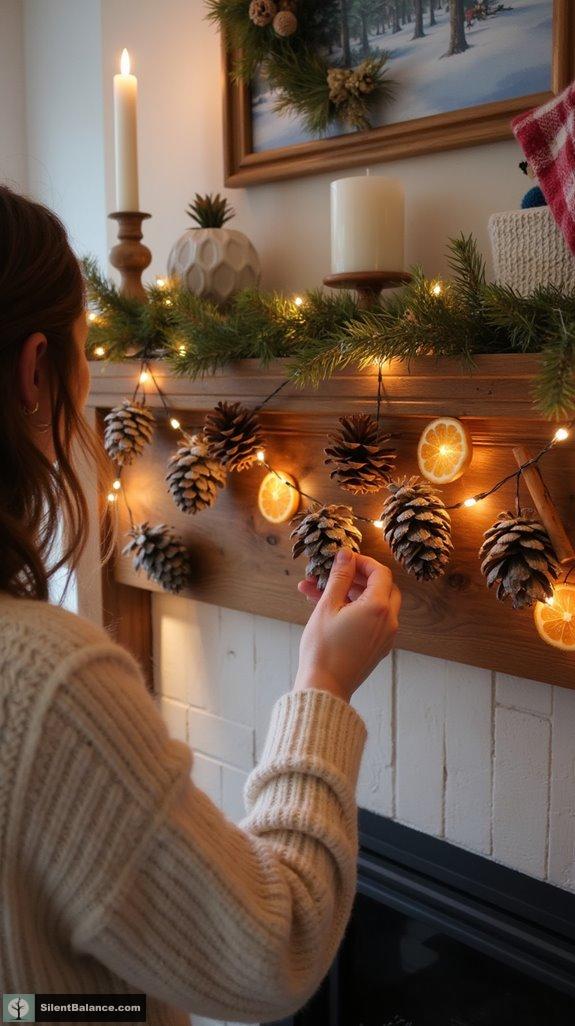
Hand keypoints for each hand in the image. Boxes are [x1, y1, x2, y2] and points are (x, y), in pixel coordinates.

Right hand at [293, 548, 400, 703]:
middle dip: (359, 577)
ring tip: (319, 592)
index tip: (344, 560)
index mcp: (378, 607)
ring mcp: (386, 636)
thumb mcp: (327, 606)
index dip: (362, 562)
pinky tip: (329, 610)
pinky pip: (372, 621)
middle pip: (383, 587)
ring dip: (352, 594)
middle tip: (337, 574)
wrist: (325, 687)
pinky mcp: (378, 647)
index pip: (380, 572)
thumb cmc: (323, 648)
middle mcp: (389, 621)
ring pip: (375, 604)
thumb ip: (339, 577)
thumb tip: (346, 555)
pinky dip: (356, 611)